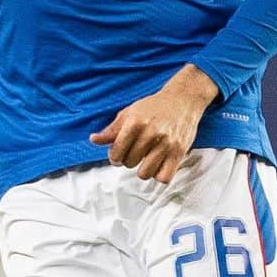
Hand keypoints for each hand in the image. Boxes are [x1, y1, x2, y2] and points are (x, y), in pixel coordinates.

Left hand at [89, 65, 218, 182]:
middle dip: (129, 160)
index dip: (114, 157)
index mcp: (135, 122)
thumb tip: (94, 140)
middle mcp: (151, 133)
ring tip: (146, 159)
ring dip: (143, 169)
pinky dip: (159, 174)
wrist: (182, 99)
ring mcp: (166, 143)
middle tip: (135, 153)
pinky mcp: (179, 152)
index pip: (116, 152)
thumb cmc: (154, 107)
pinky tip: (158, 164)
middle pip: (129, 163)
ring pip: (145, 173)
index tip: (118, 155)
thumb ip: (112, 129)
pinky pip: (164, 177)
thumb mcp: (130, 113)